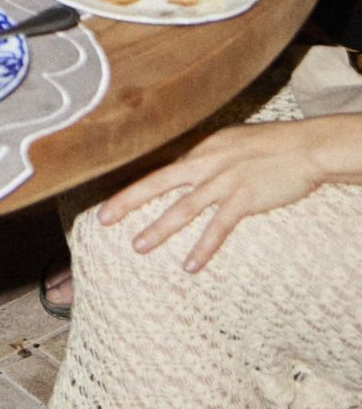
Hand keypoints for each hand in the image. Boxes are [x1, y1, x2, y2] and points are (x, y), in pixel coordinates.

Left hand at [97, 116, 361, 270]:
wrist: (304, 147)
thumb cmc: (272, 146)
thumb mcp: (231, 143)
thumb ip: (209, 158)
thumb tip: (192, 171)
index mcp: (201, 149)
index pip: (162, 170)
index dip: (137, 186)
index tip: (114, 200)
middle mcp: (205, 162)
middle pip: (158, 182)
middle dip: (129, 201)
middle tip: (104, 218)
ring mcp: (223, 181)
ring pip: (182, 207)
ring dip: (159, 228)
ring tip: (138, 247)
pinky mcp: (244, 199)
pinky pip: (218, 227)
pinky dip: (203, 247)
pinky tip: (190, 265)